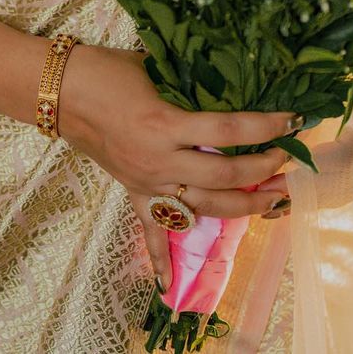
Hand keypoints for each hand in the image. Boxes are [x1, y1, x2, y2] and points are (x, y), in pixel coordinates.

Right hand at [57, 45, 294, 290]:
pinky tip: (168, 287)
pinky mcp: (133, 192)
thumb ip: (189, 80)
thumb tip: (229, 75)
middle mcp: (160, 159)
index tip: (293, 119)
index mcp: (166, 123)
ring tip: (274, 199)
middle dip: (264, 169)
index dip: (264, 125)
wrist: (59, 91)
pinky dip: (159, 259)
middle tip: (289, 159)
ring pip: (204, 206)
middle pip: (224, 174)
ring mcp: (147, 181)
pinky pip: (149, 231)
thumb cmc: (105, 69)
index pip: (228, 130)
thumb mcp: (153, 66)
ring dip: (243, 206)